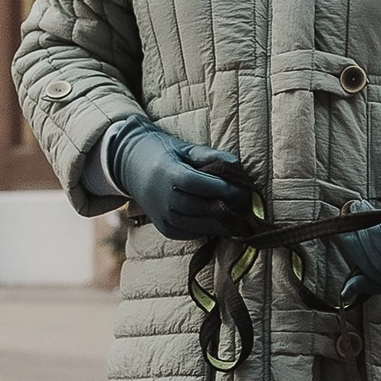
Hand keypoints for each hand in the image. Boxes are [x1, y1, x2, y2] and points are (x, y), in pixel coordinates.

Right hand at [111, 118, 255, 241]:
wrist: (131, 167)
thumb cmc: (162, 153)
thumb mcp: (184, 148)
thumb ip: (210, 156)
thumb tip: (237, 166)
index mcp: (167, 173)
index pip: (198, 184)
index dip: (222, 189)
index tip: (244, 189)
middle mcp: (162, 198)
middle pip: (201, 207)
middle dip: (228, 207)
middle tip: (249, 203)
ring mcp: (162, 216)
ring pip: (198, 225)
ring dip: (223, 222)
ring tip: (241, 215)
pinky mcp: (164, 229)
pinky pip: (192, 233)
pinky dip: (209, 228)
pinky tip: (222, 222)